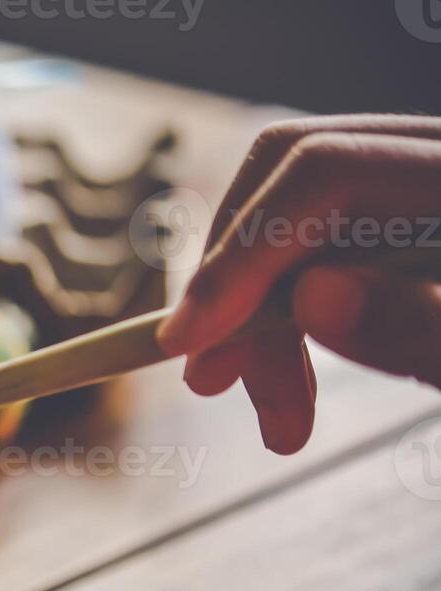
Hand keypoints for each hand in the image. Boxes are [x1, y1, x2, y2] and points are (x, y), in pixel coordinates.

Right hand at [158, 115, 440, 453]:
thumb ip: (421, 325)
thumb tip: (313, 295)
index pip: (322, 172)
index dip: (239, 252)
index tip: (185, 344)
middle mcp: (436, 159)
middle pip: (293, 181)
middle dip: (237, 288)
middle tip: (214, 386)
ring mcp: (419, 185)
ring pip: (300, 218)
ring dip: (262, 319)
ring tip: (277, 419)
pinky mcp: (409, 220)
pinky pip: (328, 241)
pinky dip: (296, 314)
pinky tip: (296, 378)